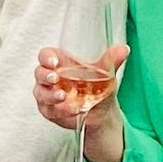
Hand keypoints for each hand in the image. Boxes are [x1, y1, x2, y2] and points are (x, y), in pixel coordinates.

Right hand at [34, 43, 127, 161]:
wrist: (101, 112)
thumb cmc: (98, 87)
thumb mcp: (105, 73)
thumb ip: (111, 60)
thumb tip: (124, 49)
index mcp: (60, 62)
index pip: (46, 55)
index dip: (46, 57)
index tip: (53, 61)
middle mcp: (51, 77)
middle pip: (39, 73)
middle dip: (45, 76)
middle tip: (55, 78)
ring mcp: (47, 94)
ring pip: (41, 93)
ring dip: (51, 95)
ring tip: (64, 97)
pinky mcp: (49, 110)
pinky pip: (49, 110)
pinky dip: (60, 111)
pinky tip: (72, 110)